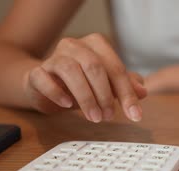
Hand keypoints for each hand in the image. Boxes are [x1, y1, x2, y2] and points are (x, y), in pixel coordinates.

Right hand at [23, 33, 146, 121]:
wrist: (43, 86)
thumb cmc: (78, 84)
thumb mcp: (105, 86)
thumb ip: (124, 86)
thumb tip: (143, 91)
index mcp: (95, 45)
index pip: (115, 68)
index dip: (127, 93)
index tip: (135, 115)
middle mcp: (74, 46)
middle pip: (94, 66)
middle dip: (105, 95)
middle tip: (109, 116)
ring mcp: (53, 57)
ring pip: (70, 70)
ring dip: (85, 97)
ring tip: (94, 117)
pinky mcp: (36, 72)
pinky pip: (43, 77)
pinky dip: (56, 91)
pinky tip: (67, 105)